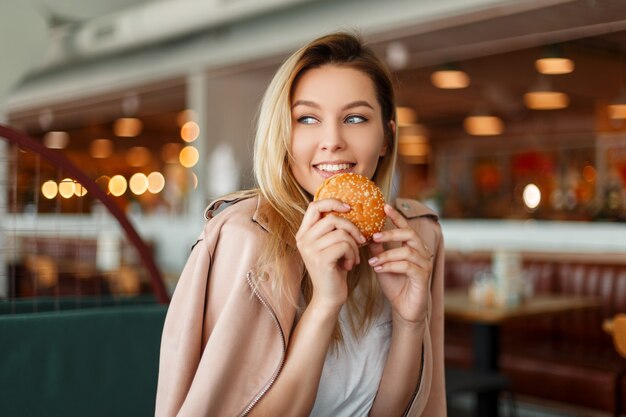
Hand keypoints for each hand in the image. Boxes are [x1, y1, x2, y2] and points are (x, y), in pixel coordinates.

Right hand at [296, 198, 366, 309]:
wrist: (329, 296)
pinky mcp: (321, 259)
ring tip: (353, 257)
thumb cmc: (334, 269)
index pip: (314, 206)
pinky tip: (350, 265)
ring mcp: (310, 250)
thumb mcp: (331, 245)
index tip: (349, 208)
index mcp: (303, 233)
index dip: (332, 202)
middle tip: (360, 240)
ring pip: (341, 233)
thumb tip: (349, 207)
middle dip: (352, 228)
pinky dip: (353, 254)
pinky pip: (344, 245)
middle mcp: (303, 240)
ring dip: (354, 245)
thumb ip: (333, 228)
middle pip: (332, 218)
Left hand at [367, 204, 433, 324]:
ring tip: (372, 261)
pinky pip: (407, 266)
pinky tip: (379, 269)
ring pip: (407, 251)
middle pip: (409, 235)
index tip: (385, 206)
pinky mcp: (423, 277)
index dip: (397, 216)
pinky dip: (391, 266)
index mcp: (413, 247)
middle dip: (391, 233)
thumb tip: (366, 234)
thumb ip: (377, 250)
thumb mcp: (382, 264)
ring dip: (387, 255)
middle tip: (374, 236)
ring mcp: (424, 265)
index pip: (406, 227)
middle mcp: (422, 253)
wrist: (404, 308)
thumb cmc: (395, 284)